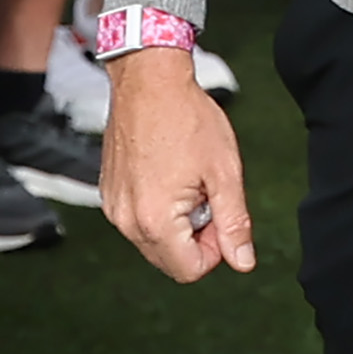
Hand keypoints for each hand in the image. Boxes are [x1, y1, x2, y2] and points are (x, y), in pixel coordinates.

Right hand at [100, 47, 256, 280]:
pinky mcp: (109, 194)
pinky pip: (139, 219)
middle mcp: (126, 221)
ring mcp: (113, 208)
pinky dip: (160, 207)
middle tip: (208, 194)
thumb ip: (234, 223)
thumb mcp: (224, 172)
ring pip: (155, 240)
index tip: (222, 212)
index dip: (216, 248)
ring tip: (190, 180)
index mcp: (154, 221)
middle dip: (197, 236)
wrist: (149, 83)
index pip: (189, 270)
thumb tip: (243, 261)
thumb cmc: (187, 119)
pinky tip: (171, 173)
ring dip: (179, 221)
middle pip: (170, 259)